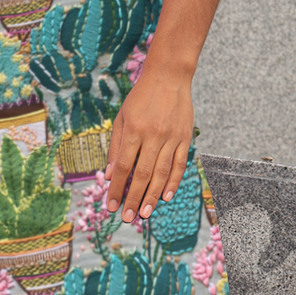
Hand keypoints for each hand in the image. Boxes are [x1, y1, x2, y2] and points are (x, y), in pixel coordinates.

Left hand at [104, 62, 193, 223]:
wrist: (169, 77)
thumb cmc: (141, 97)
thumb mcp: (122, 117)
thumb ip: (116, 146)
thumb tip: (111, 174)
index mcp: (134, 129)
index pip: (124, 166)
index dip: (117, 188)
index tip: (111, 206)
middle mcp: (153, 135)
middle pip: (142, 174)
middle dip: (134, 198)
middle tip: (128, 217)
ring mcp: (171, 137)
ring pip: (162, 173)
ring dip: (153, 196)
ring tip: (145, 213)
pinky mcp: (185, 137)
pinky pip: (179, 164)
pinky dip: (173, 182)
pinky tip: (166, 197)